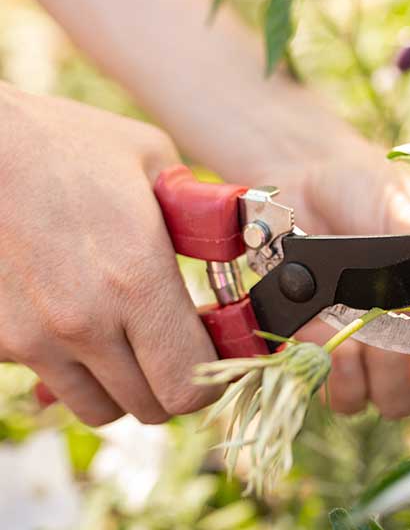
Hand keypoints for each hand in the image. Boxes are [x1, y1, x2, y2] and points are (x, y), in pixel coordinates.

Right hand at [0, 85, 220, 425]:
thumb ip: (201, 217)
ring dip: (125, 384)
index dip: (211, 379)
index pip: (188, 384)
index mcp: (137, 278)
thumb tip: (230, 249)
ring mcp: (33, 336)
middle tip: (173, 346)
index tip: (213, 355)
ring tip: (128, 338)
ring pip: (101, 408)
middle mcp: (85, 320)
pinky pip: (52, 382)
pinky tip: (78, 325)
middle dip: (172, 383)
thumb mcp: (155, 164)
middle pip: (150, 407)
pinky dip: (74, 370)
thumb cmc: (68, 145)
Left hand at [252, 142, 409, 417]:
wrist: (296, 185)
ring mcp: (372, 354)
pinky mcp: (326, 358)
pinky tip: (331, 344)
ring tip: (362, 330)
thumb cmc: (357, 189)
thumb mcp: (401, 211)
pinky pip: (348, 401)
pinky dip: (343, 381)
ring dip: (385, 374)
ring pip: (399, 403)